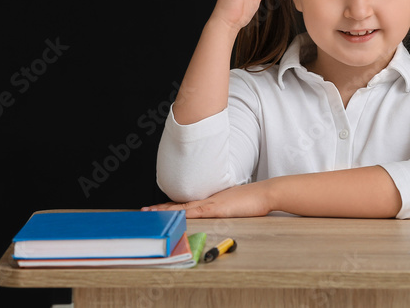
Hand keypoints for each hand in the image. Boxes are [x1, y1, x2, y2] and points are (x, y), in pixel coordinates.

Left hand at [142, 181, 273, 217]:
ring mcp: (212, 203)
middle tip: (144, 211)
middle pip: (180, 204)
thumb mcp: (234, 203)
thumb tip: (219, 211)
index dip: (170, 206)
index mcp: (211, 199)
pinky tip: (174, 216)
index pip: (186, 203)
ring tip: (151, 213)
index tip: (156, 209)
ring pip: (184, 207)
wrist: (265, 193)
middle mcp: (208, 199)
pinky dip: (184, 213)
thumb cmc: (253, 199)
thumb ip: (224, 206)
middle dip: (161, 208)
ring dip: (167, 210)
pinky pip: (197, 211)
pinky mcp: (218, 208)